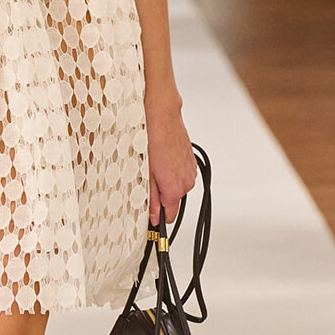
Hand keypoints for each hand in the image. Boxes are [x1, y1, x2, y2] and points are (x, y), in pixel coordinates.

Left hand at [146, 97, 196, 226]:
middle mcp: (186, 181)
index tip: (150, 219)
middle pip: (171, 200)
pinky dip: (170, 171)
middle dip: (159, 194)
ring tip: (153, 166)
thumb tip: (153, 214)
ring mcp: (190, 170)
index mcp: (175, 188)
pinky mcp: (189, 160)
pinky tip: (160, 159)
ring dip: (164, 181)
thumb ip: (151, 196)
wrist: (163, 115)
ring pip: (175, 186)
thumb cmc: (152, 138)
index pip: (169, 215)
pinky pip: (179, 173)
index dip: (158, 217)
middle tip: (145, 180)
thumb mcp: (145, 172)